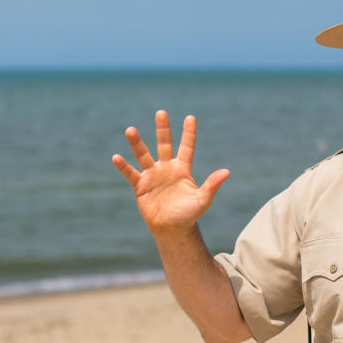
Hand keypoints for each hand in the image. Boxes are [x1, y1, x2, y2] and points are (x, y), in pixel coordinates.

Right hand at [112, 110, 229, 234]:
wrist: (171, 229)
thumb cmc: (188, 214)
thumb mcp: (202, 199)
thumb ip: (212, 185)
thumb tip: (226, 172)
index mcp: (182, 169)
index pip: (186, 147)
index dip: (188, 133)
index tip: (190, 117)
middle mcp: (166, 168)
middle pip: (164, 144)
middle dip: (162, 129)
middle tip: (161, 113)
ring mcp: (152, 176)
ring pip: (144, 155)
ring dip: (137, 143)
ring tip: (130, 130)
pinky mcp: (141, 186)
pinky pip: (131, 174)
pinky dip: (123, 166)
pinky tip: (116, 157)